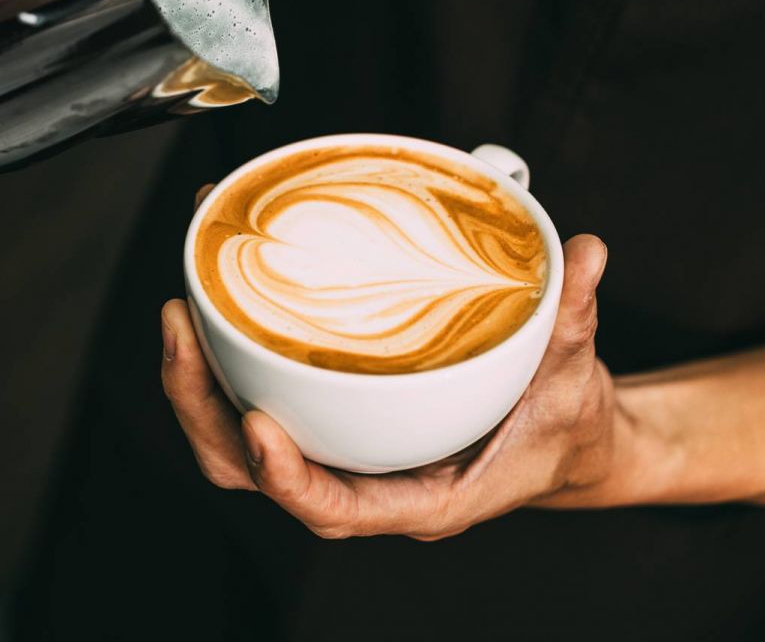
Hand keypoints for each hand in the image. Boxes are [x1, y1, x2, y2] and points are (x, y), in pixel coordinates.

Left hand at [160, 230, 629, 539]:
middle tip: (180, 322)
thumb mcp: (574, 375)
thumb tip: (585, 256)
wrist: (563, 439)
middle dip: (202, 406)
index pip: (335, 509)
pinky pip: (256, 400)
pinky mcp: (326, 418)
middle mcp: (364, 481)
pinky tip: (211, 297)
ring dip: (196, 382)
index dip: (287, 476)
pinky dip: (225, 359)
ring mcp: (337, 450)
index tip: (257, 424)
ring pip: (236, 442)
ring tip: (179, 305)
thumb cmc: (560, 424)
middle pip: (253, 472)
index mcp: (420, 496)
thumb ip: (572, 317)